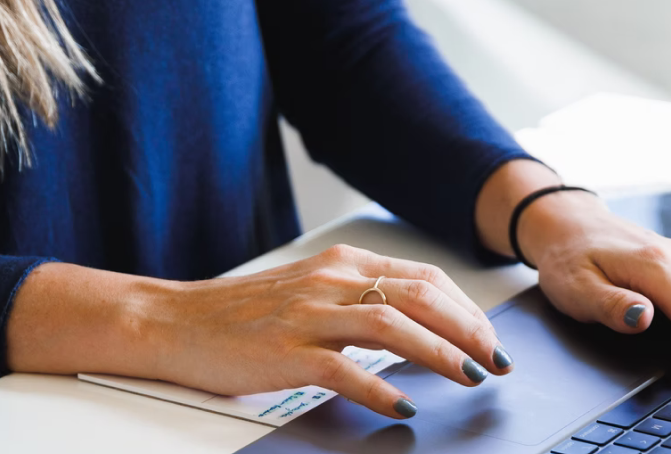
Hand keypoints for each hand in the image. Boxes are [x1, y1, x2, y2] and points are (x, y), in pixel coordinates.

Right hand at [6, 245, 510, 419]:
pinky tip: (403, 406)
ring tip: (469, 376)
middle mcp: (330, 282)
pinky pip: (345, 370)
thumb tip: (419, 325)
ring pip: (393, 325)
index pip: (423, 277)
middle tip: (497, 360)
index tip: (490, 337)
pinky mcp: (286, 352)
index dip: (466, 308)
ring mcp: (308, 316)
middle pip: (419, 296)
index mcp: (341, 264)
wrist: (173, 321)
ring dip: (441, 352)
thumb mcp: (310, 291)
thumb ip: (359, 300)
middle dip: (469, 329)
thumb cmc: (242, 314)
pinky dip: (381, 388)